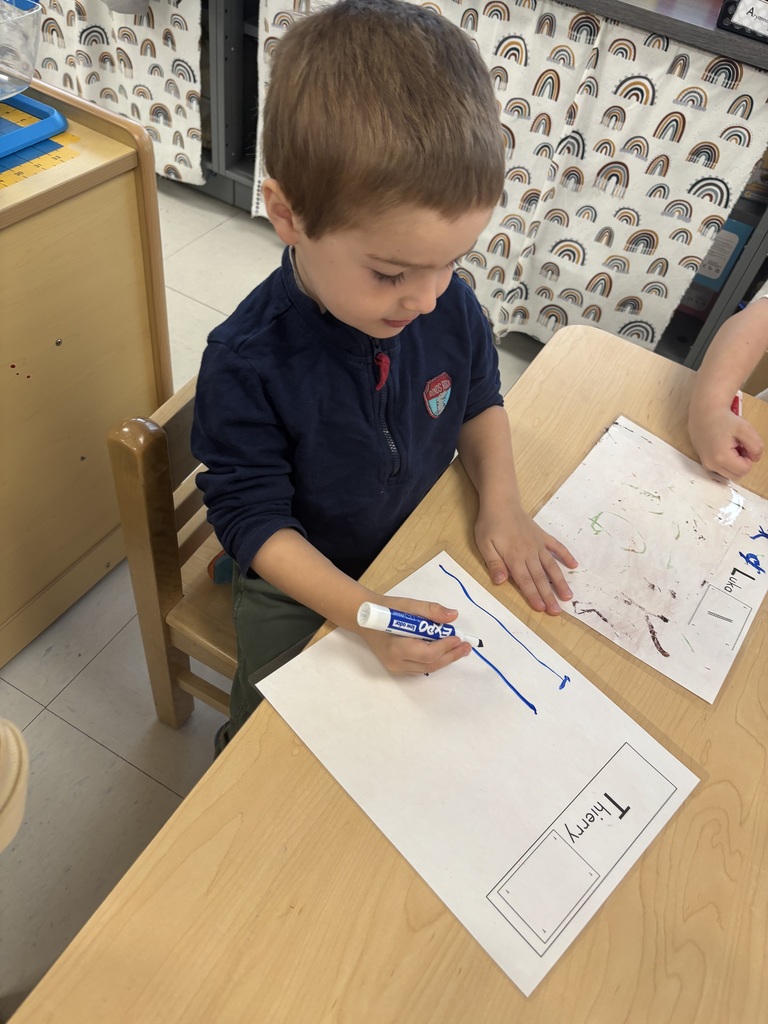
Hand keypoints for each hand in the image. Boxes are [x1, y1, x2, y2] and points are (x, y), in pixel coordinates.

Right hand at [357, 597, 471, 674]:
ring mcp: (395, 668)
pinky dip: (435, 660)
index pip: (427, 653)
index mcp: (395, 647)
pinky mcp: (397, 669)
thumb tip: (453, 616)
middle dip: (451, 656)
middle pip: (430, 664)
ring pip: (427, 668)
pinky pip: (421, 667)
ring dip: (445, 659)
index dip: (445, 646)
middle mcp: (395, 662)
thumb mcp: (408, 605)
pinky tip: (445, 651)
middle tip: (467, 647)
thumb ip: (431, 611)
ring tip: (460, 649)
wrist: (365, 617)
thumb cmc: (386, 609)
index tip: (458, 637)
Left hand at [475, 504, 577, 614]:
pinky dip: (566, 556)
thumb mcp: (484, 544)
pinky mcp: (542, 536)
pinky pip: (557, 547)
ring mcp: (538, 545)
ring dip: (560, 582)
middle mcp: (529, 553)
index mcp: (514, 557)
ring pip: (551, 566)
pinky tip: (574, 566)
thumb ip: (494, 563)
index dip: (533, 596)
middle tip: (558, 611)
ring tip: (569, 596)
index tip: (542, 609)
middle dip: (549, 596)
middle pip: (540, 578)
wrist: (501, 502)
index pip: (525, 581)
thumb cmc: (489, 525)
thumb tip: (501, 581)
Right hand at [689, 405, 763, 478]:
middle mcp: (711, 465)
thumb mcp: (746, 429)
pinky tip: (722, 447)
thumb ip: (756, 446)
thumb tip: (755, 458)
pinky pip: (720, 469)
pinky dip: (725, 462)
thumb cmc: (724, 419)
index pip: (744, 470)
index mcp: (721, 458)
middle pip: (736, 475)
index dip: (748, 458)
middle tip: (738, 446)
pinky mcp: (703, 462)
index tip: (742, 445)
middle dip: (741, 463)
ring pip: (728, 474)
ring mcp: (706, 464)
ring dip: (734, 464)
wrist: (704, 413)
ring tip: (730, 446)